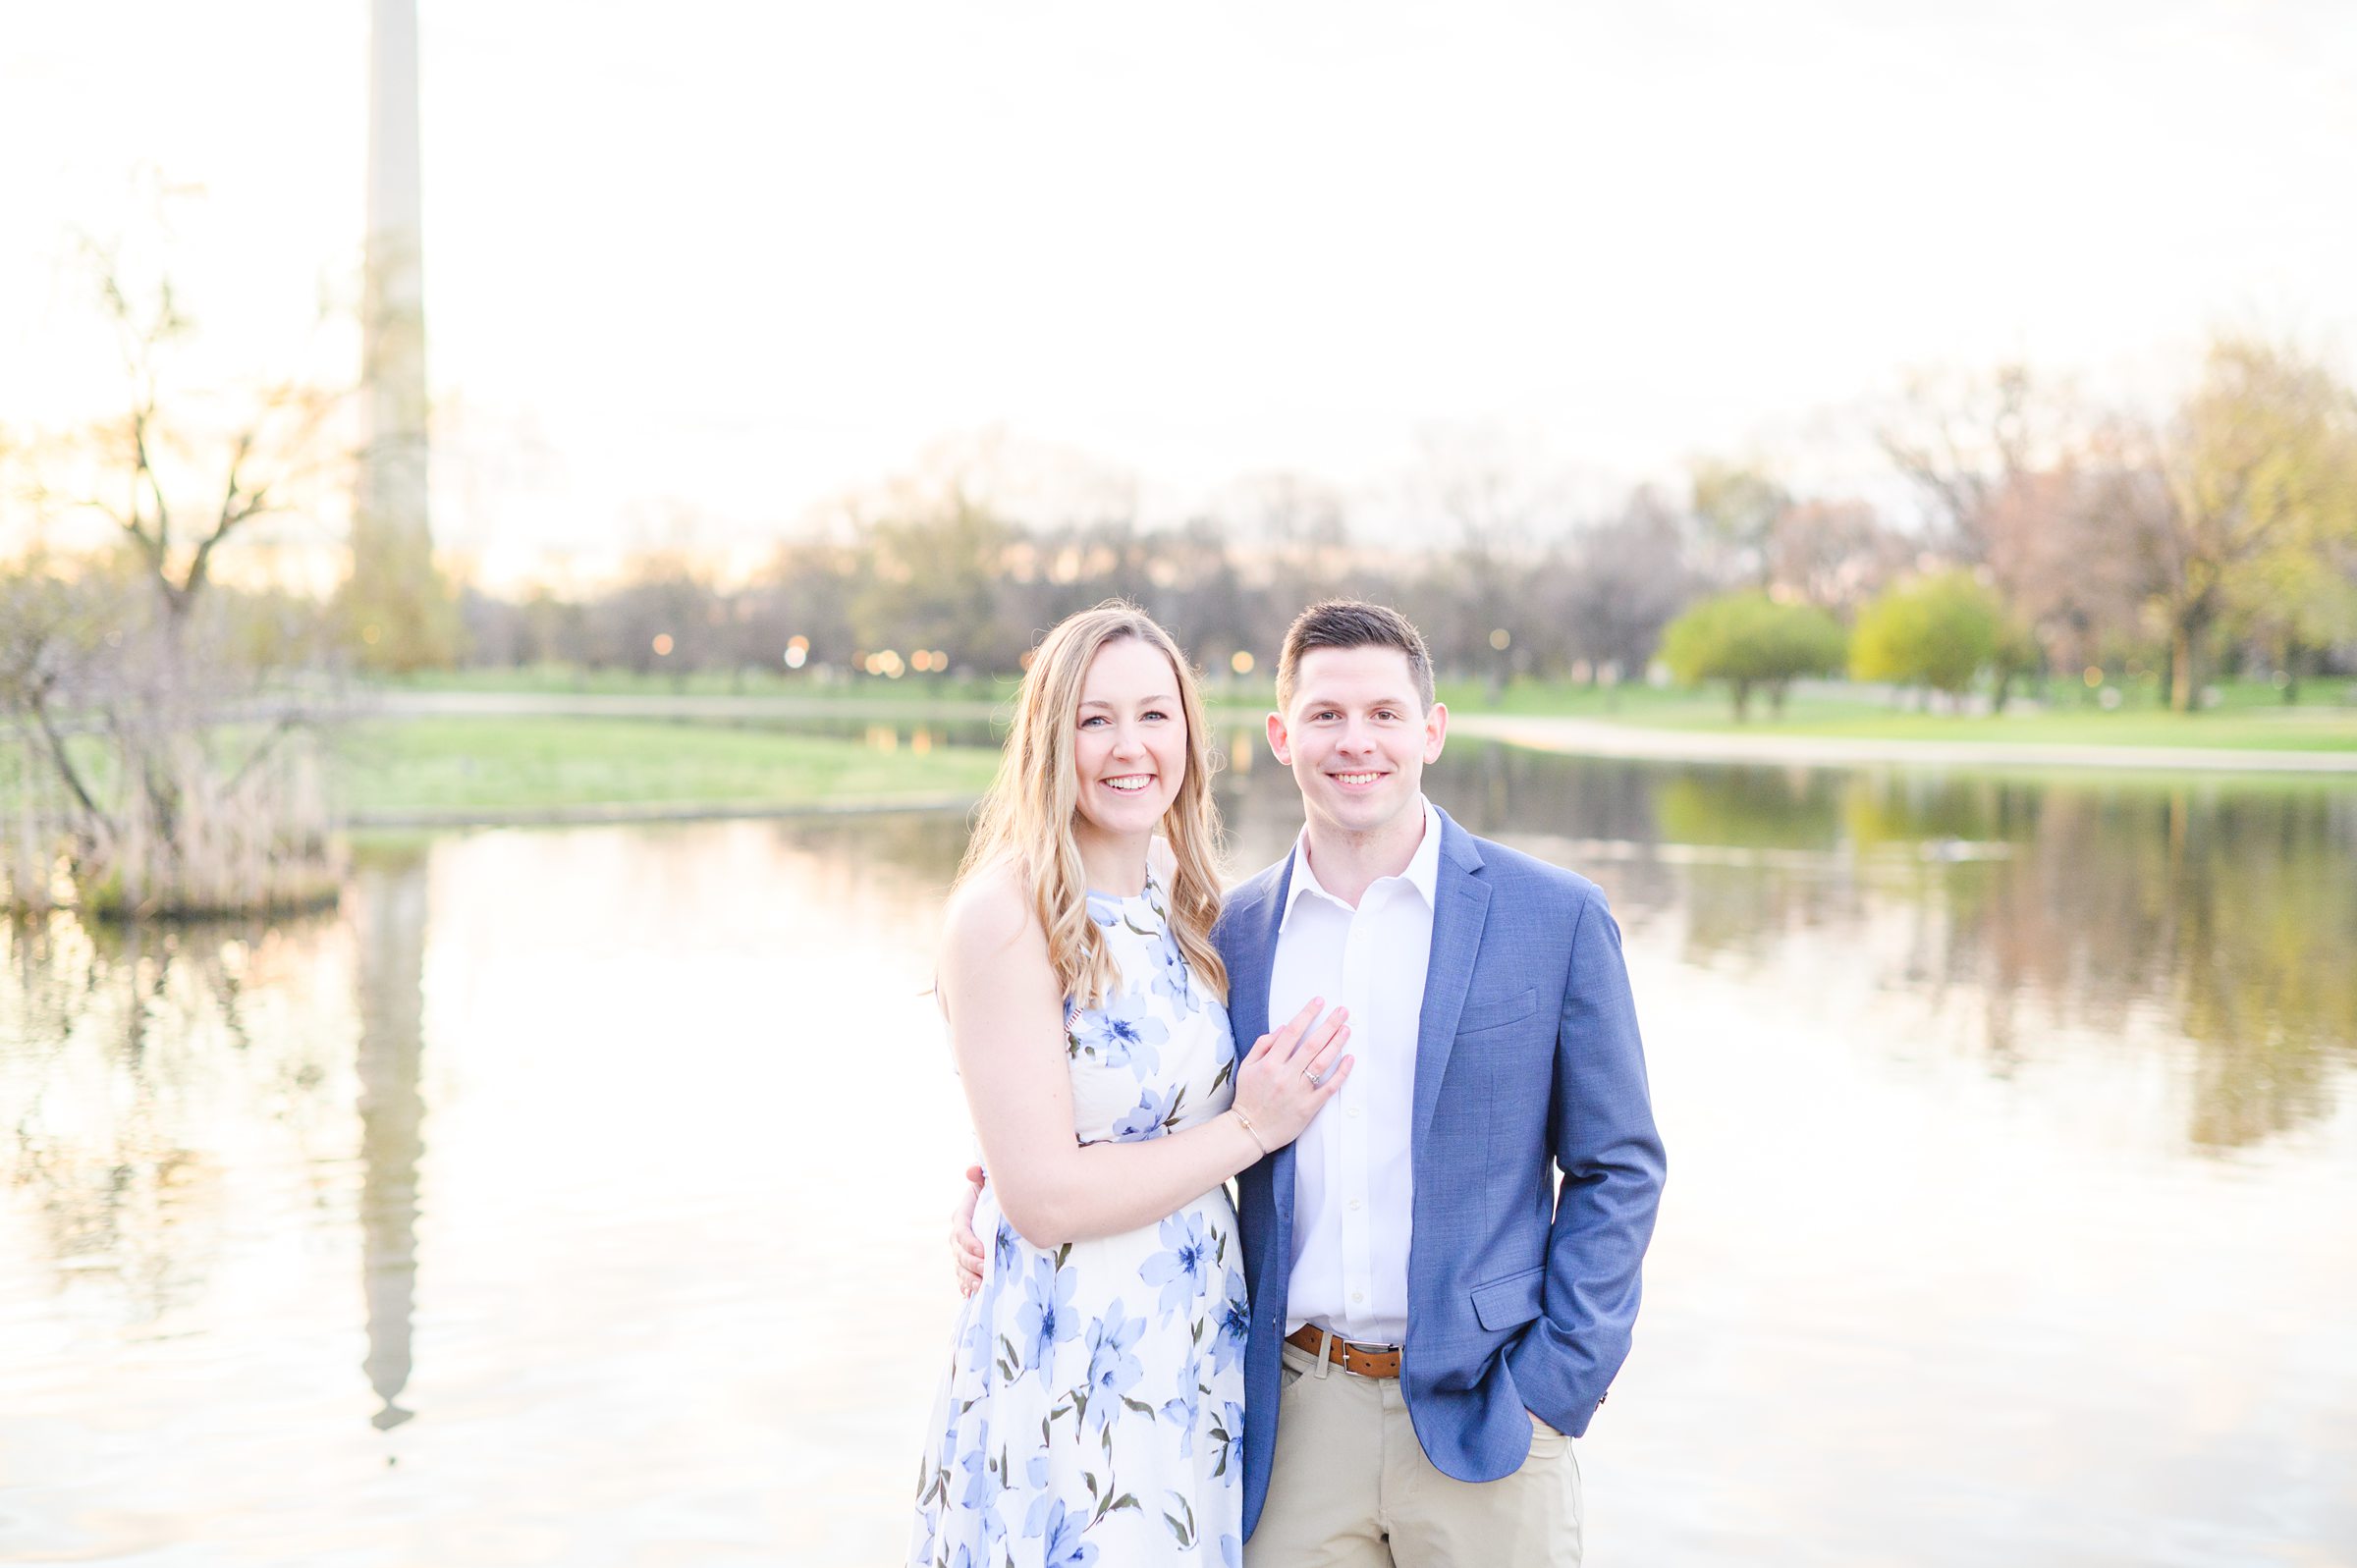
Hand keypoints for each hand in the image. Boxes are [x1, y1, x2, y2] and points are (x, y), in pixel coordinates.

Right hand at [950, 1164, 984, 1296]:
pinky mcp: (968, 1264)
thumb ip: (980, 1175)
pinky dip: (966, 1287)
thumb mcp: (989, 1183)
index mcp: (962, 1215)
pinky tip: (971, 1296)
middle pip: (960, 1253)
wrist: (1000, 1208)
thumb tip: (971, 1170)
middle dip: (972, 1263)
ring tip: (981, 1287)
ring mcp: (962, 1252)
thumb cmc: (995, 1193)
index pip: (961, 1230)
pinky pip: (963, 1278)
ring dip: (969, 1279)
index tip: (984, 1251)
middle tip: (986, 1271)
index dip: (969, 1242)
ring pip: (960, 1268)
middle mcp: (958, 1236)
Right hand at [1232, 997, 1353, 1148]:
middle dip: (1329, 1024)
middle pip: (1312, 1044)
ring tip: (1346, 1029)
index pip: (1292, 1033)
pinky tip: (1349, 1059)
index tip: (1319, 1002)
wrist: (1250, 1130)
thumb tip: (1283, 1027)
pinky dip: (1341, 1072)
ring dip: (1337, 1043)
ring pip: (1322, 1062)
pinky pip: (1329, 1087)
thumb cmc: (1249, 1097)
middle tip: (1342, 1011)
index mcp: (1270, 1063)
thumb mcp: (1247, 1067)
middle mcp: (1285, 1075)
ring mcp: (1299, 1091)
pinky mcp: (1309, 1106)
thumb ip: (1263, 1045)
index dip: (1307, 1015)